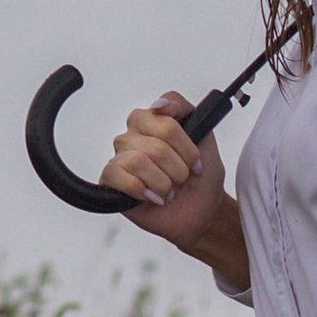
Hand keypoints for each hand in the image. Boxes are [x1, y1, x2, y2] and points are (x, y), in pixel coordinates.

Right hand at [102, 93, 248, 285]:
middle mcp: (133, 136)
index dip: (185, 145)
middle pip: (155, 145)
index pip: (163, 116)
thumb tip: (157, 105)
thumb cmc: (201, 175)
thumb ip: (181, 107)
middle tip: (182, 179)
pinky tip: (153, 197)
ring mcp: (121, 157)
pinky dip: (140, 189)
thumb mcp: (204, 134)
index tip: (195, 161)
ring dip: (162, 183)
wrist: (202, 211)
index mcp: (152, 120)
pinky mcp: (111, 180)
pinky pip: (114, 174)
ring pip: (137, 162)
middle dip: (177, 169)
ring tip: (169, 191)